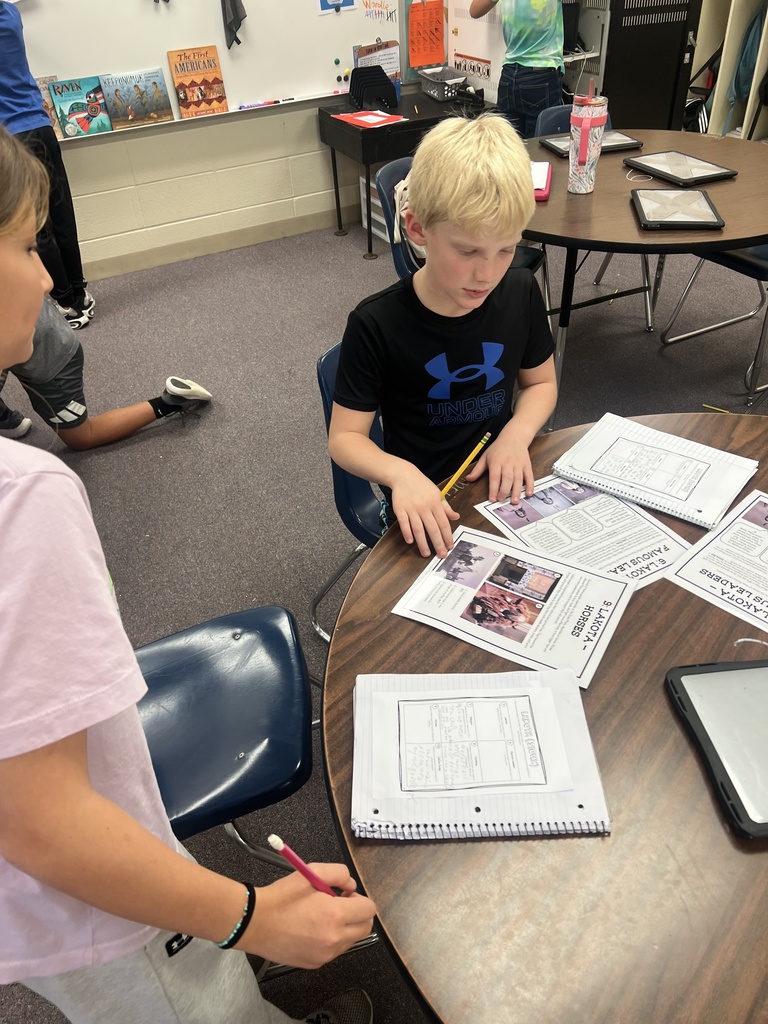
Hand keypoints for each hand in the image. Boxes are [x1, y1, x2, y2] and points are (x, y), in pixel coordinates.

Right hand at [240, 863, 375, 968]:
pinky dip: (331, 939)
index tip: (344, 895)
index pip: (369, 910)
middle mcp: (334, 939)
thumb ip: (339, 874)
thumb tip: (351, 886)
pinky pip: (334, 951)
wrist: (254, 923)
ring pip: (350, 940)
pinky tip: (311, 929)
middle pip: (365, 928)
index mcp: (335, 915)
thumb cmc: (281, 897)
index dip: (359, 899)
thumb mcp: (311, 872)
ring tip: (321, 916)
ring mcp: (325, 955)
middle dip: (357, 914)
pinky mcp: (315, 964)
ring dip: (344, 927)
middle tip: (337, 904)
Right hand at [391, 464, 459, 557]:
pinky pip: (404, 523)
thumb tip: (456, 517)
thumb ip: (446, 506)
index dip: (448, 536)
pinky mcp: (400, 509)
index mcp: (436, 503)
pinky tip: (410, 541)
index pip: (444, 523)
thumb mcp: (437, 493)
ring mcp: (412, 509)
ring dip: (422, 543)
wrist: (403, 475)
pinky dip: (407, 532)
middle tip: (441, 555)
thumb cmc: (422, 485)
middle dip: (438, 543)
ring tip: (426, 553)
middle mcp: (424, 507)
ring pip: (418, 529)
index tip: (450, 547)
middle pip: (433, 529)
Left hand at [465, 435, 533, 503]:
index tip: (492, 499)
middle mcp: (508, 463)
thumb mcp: (485, 456)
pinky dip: (530, 485)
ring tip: (514, 501)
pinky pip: (529, 476)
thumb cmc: (498, 448)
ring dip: (516, 491)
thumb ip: (477, 469)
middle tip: (502, 500)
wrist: (514, 436)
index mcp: (496, 461)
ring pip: (518, 479)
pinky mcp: (527, 465)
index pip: (494, 477)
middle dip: (504, 491)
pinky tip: (528, 493)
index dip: (493, 489)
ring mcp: (518, 464)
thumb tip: (468, 479)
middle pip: (507, 479)